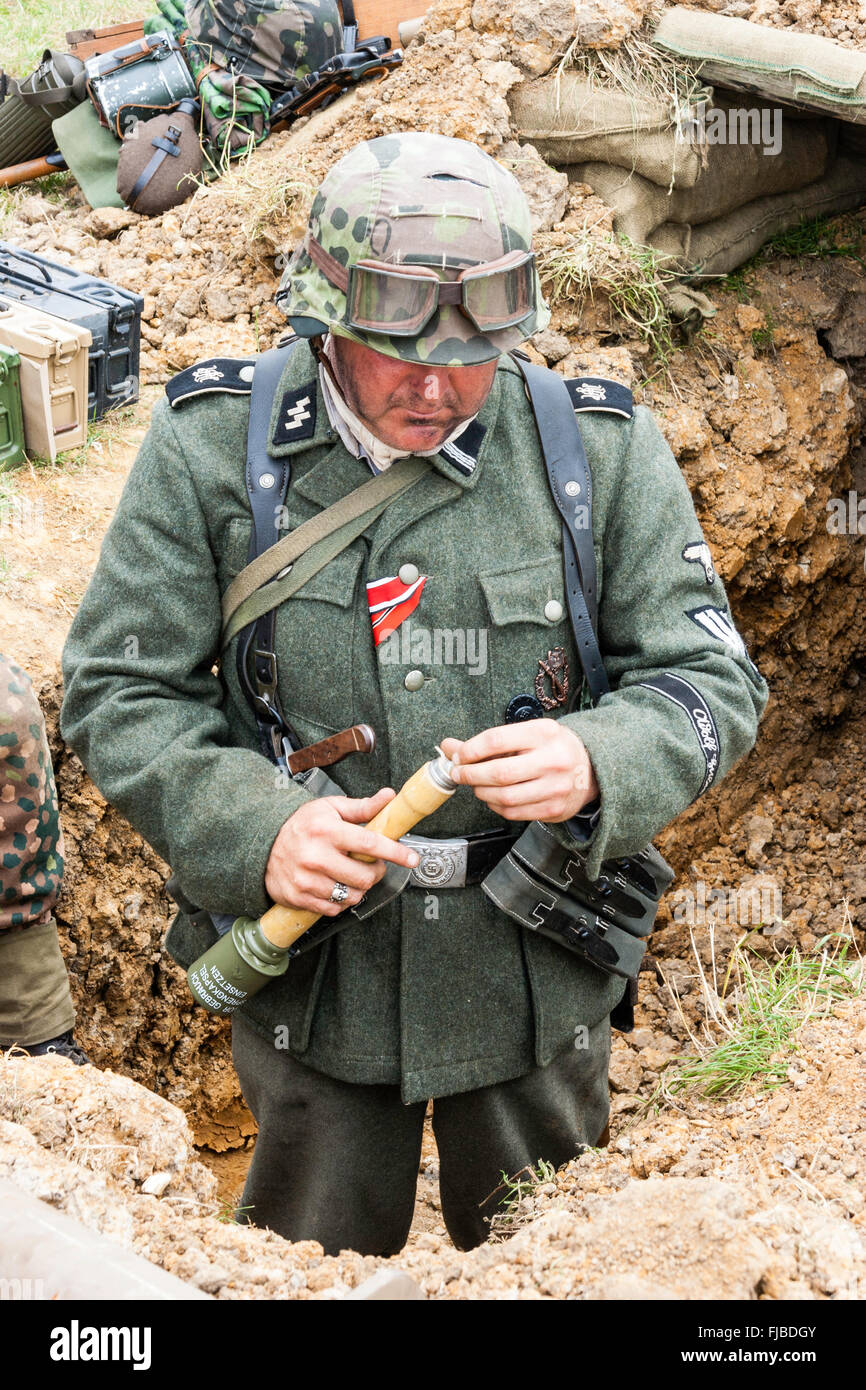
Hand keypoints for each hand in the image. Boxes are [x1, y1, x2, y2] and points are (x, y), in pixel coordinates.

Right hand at [265, 788, 419, 915]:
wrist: (262, 844)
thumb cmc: (302, 825)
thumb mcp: (330, 809)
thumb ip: (362, 807)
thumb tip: (389, 796)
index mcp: (327, 831)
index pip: (369, 844)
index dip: (395, 852)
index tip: (412, 858)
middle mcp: (315, 856)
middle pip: (364, 877)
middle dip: (376, 873)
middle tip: (372, 866)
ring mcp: (306, 879)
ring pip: (351, 896)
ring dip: (358, 889)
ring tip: (351, 876)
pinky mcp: (298, 897)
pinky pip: (333, 909)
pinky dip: (340, 901)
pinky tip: (334, 886)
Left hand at [440, 721, 598, 822]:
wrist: (591, 769)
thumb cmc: (553, 748)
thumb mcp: (526, 734)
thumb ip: (488, 742)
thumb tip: (449, 747)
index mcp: (544, 733)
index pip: (497, 740)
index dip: (470, 750)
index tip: (458, 755)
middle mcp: (552, 759)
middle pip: (499, 772)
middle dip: (470, 775)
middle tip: (459, 773)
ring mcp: (555, 787)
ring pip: (504, 797)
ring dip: (481, 792)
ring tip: (476, 785)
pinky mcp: (554, 809)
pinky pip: (514, 812)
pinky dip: (496, 806)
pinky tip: (493, 797)